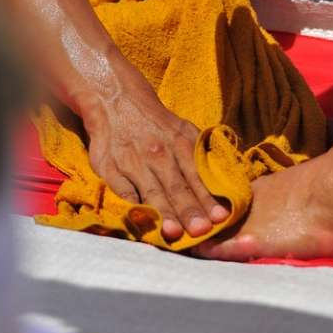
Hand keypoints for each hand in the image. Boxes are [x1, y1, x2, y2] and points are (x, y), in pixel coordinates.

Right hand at [79, 72, 228, 241]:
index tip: (220, 217)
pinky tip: (141, 221)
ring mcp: (132, 160)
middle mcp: (158, 152)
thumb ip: (200, 154)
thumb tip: (224, 180)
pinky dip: (132, 206)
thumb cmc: (156, 122)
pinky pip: (122, 190)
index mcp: (180, 142)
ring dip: (163, 213)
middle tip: (201, 231)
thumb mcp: (183, 129)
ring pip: (151, 192)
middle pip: (176, 186)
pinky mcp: (108, 167)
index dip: (208, 197)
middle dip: (189, 210)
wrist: (115, 99)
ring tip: (174, 233)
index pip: (197, 175)